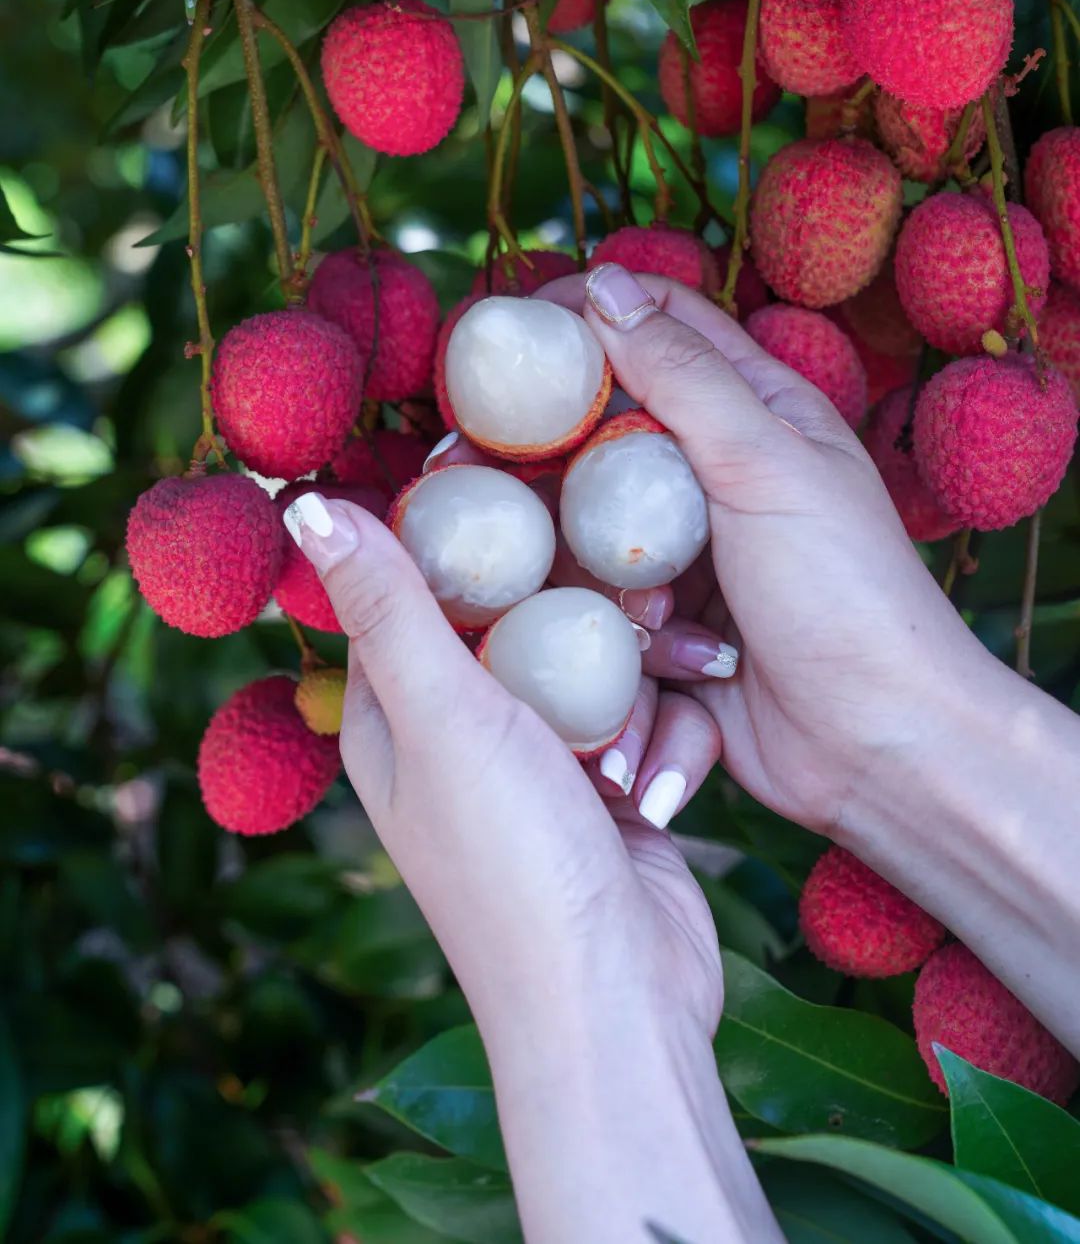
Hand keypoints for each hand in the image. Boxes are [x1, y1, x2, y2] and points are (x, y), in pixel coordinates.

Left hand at [284, 490, 722, 1036]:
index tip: (513, 469)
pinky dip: (659, 740)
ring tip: (623, 751)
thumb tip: (305, 504)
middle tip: (621, 598)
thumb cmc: (512, 867)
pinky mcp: (614, 783)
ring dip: (628, 692)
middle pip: (519, 612)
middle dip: (574, 610)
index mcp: (396, 714)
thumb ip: (390, 607)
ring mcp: (545, 758)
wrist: (621, 1002)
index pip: (411, 587)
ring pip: (597, 657)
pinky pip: (646, 712)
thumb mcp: (443, 719)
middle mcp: (463, 731)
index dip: (456, 527)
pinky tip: (655, 788)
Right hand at [537, 264, 995, 840]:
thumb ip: (682, 376)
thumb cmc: (846, 591)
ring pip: (591, 530)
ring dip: (607, 575)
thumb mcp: (765, 464)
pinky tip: (673, 661)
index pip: (661, 328)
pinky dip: (631, 637)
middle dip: (549, 461)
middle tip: (474, 471)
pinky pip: (607, 610)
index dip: (587, 315)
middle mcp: (716, 475)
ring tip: (652, 612)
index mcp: (757, 412)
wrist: (885, 748)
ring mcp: (692, 555)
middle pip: (603, 434)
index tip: (512, 331)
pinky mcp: (671, 630)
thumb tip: (606, 285)